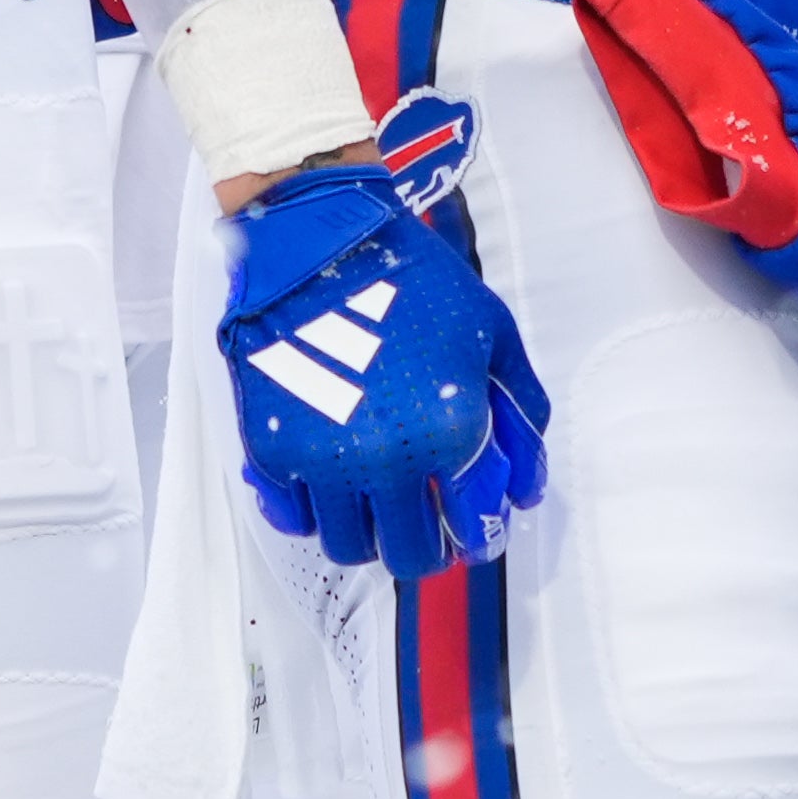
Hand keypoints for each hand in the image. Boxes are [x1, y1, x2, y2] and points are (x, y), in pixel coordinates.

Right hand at [219, 163, 549, 579]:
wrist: (321, 241)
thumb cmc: (408, 277)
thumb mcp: (491, 333)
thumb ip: (520, 412)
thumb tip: (525, 481)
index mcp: (447, 432)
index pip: (471, 527)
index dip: (479, 534)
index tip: (474, 529)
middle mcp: (385, 459)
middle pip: (409, 557)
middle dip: (427, 547)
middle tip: (429, 523)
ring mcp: (322, 460)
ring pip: (349, 547)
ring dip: (371, 534)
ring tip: (381, 501)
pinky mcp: (272, 450)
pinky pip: (294, 518)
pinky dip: (315, 513)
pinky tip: (333, 483)